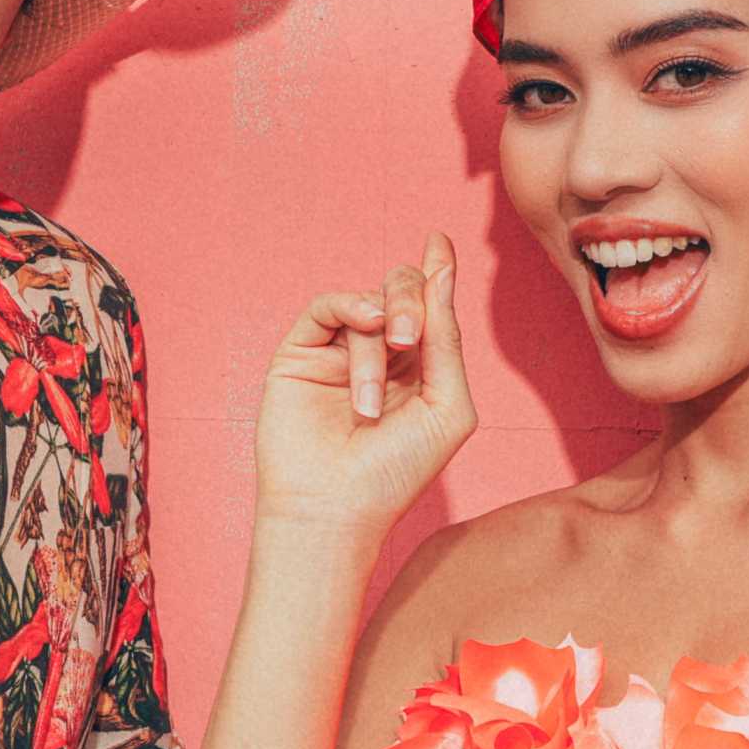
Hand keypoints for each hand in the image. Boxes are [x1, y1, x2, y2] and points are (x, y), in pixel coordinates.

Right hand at [253, 234, 474, 542]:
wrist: (335, 509)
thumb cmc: (397, 471)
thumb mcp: (446, 403)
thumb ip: (447, 339)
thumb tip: (441, 272)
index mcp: (420, 367)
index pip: (431, 306)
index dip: (437, 271)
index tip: (440, 239)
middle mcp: (380, 354)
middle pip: (402, 290)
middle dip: (412, 302)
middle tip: (407, 340)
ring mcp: (338, 352)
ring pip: (368, 301)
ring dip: (378, 343)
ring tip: (371, 402)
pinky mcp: (301, 352)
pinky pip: (327, 306)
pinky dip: (350, 309)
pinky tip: (365, 331)